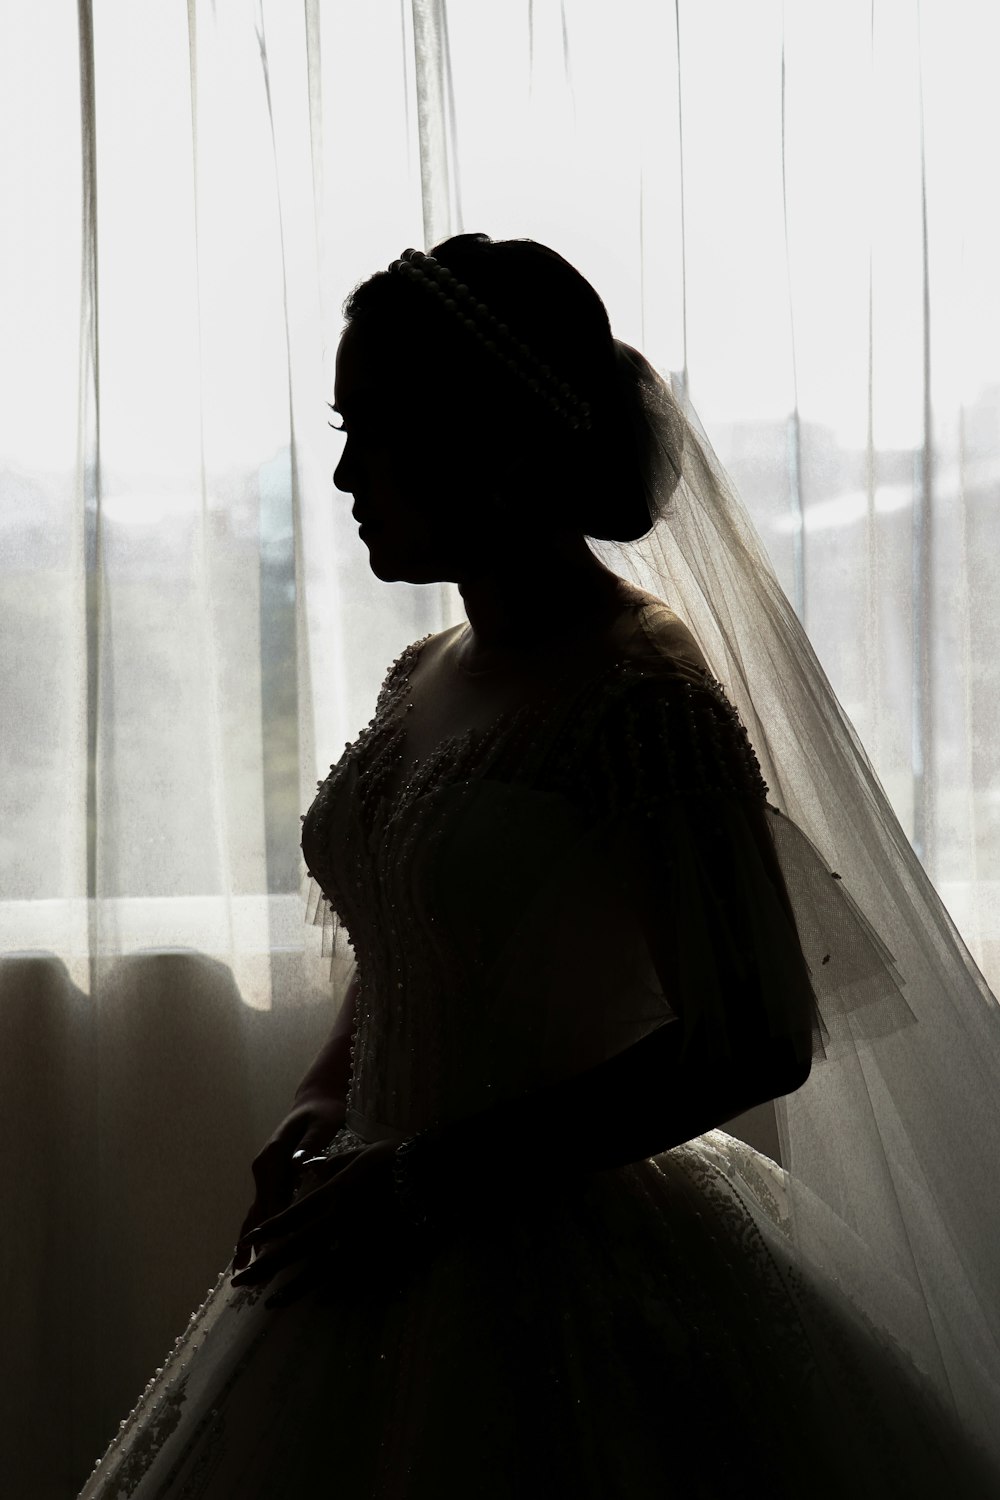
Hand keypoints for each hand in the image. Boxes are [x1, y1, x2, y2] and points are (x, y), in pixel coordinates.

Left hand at [230, 1138, 399, 1292]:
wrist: (430, 1175)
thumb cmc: (394, 1159)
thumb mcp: (357, 1155)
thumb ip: (329, 1166)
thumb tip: (306, 1168)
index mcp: (331, 1193)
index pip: (291, 1215)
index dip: (268, 1230)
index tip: (248, 1242)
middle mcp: (337, 1220)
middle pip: (294, 1248)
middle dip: (266, 1265)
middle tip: (240, 1281)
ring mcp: (356, 1242)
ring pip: (316, 1271)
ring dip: (291, 1287)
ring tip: (268, 1301)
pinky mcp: (376, 1256)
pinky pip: (347, 1278)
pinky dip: (329, 1291)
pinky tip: (315, 1301)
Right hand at [232, 1092, 347, 1273]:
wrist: (315, 1102)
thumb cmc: (323, 1113)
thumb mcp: (322, 1124)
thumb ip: (311, 1145)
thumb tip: (298, 1164)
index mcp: (274, 1157)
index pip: (272, 1199)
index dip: (272, 1228)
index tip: (273, 1254)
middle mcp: (263, 1168)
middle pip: (258, 1212)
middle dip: (255, 1244)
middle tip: (252, 1277)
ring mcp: (264, 1175)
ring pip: (254, 1214)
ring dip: (248, 1242)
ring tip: (240, 1274)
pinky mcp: (271, 1180)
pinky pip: (261, 1210)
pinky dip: (255, 1232)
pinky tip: (253, 1254)